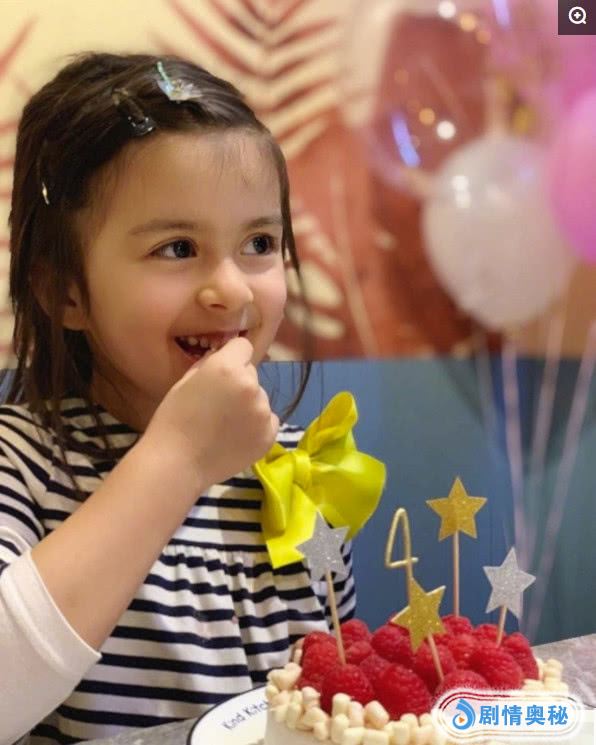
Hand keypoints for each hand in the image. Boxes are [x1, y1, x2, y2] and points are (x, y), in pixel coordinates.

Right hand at [142, 337, 278, 487]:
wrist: (177, 463)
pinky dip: (256, 425)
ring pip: (260, 397)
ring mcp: (263, 411)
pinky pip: (268, 419)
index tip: (222, 371)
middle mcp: (251, 386)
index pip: (244, 346)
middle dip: (239, 382)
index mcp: (228, 368)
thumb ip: (209, 364)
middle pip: (252, 373)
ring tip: (225, 425)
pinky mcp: (269, 435)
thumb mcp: (185, 381)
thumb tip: (223, 356)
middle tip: (220, 403)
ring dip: (248, 405)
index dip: (232, 356)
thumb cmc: (173, 420)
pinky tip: (237, 436)